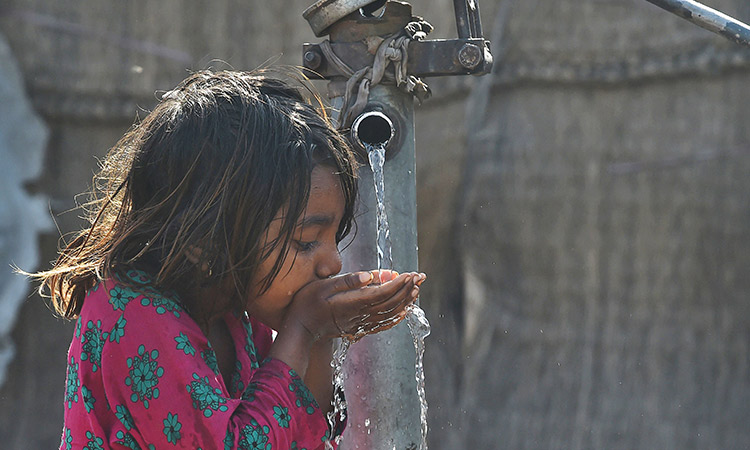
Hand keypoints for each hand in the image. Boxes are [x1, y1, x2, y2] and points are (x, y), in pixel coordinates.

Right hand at [285, 270, 425, 342]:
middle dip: (407, 289)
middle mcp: (360, 315)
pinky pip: (383, 324)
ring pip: (390, 313)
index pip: (383, 292)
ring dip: (405, 302)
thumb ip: (348, 281)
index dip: (399, 283)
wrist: (300, 328)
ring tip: (416, 290)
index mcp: (353, 302)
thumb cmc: (308, 302)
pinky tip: (404, 311)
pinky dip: (396, 317)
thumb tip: (370, 275)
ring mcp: (360, 324)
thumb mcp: (324, 285)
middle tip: (420, 277)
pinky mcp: (358, 329)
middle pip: (390, 303)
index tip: (411, 274)